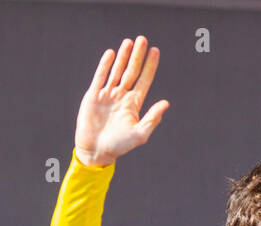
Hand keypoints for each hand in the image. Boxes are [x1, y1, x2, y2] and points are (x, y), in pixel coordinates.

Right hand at [74, 36, 169, 166]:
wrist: (96, 151)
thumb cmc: (119, 146)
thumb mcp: (139, 134)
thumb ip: (152, 118)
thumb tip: (166, 103)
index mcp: (134, 104)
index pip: (144, 80)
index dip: (150, 66)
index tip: (155, 51)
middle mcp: (122, 96)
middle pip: (132, 71)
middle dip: (138, 56)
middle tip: (143, 39)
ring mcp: (108, 94)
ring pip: (117, 71)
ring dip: (123, 56)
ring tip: (129, 42)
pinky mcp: (94, 95)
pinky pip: (100, 77)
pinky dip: (105, 65)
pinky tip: (112, 53)